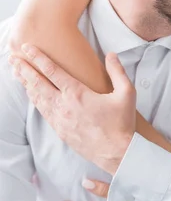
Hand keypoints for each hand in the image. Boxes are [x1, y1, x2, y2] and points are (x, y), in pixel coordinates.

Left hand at [9, 44, 135, 174]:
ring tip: (17, 74)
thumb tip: (111, 55)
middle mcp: (64, 105)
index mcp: (77, 93)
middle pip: (38, 83)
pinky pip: (43, 112)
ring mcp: (60, 119)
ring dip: (26, 84)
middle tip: (13, 59)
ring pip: (37, 98)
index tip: (27, 48)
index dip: (38, 58)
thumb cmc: (122, 123)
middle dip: (24, 69)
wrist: (117, 152)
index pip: (53, 71)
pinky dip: (35, 101)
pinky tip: (31, 95)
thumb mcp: (126, 93)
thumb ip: (118, 71)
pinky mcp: (60, 131)